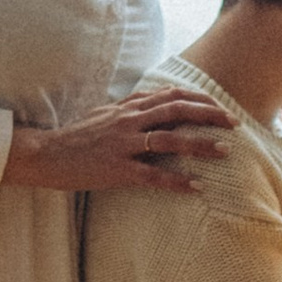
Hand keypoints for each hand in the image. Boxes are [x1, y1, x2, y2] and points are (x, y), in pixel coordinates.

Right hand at [6, 84, 231, 194]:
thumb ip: (133, 106)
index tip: (220, 105)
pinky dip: (177, 181)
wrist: (47, 154)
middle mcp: (129, 121)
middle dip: (209, 115)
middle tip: (234, 123)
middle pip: (177, 111)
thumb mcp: (105, 113)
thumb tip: (158, 99)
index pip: (172, 95)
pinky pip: (153, 176)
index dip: (200, 99)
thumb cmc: (78, 136)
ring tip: (224, 151)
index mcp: (128, 107)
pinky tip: (196, 187)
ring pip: (170, 141)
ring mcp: (124, 145)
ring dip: (200, 145)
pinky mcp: (117, 170)